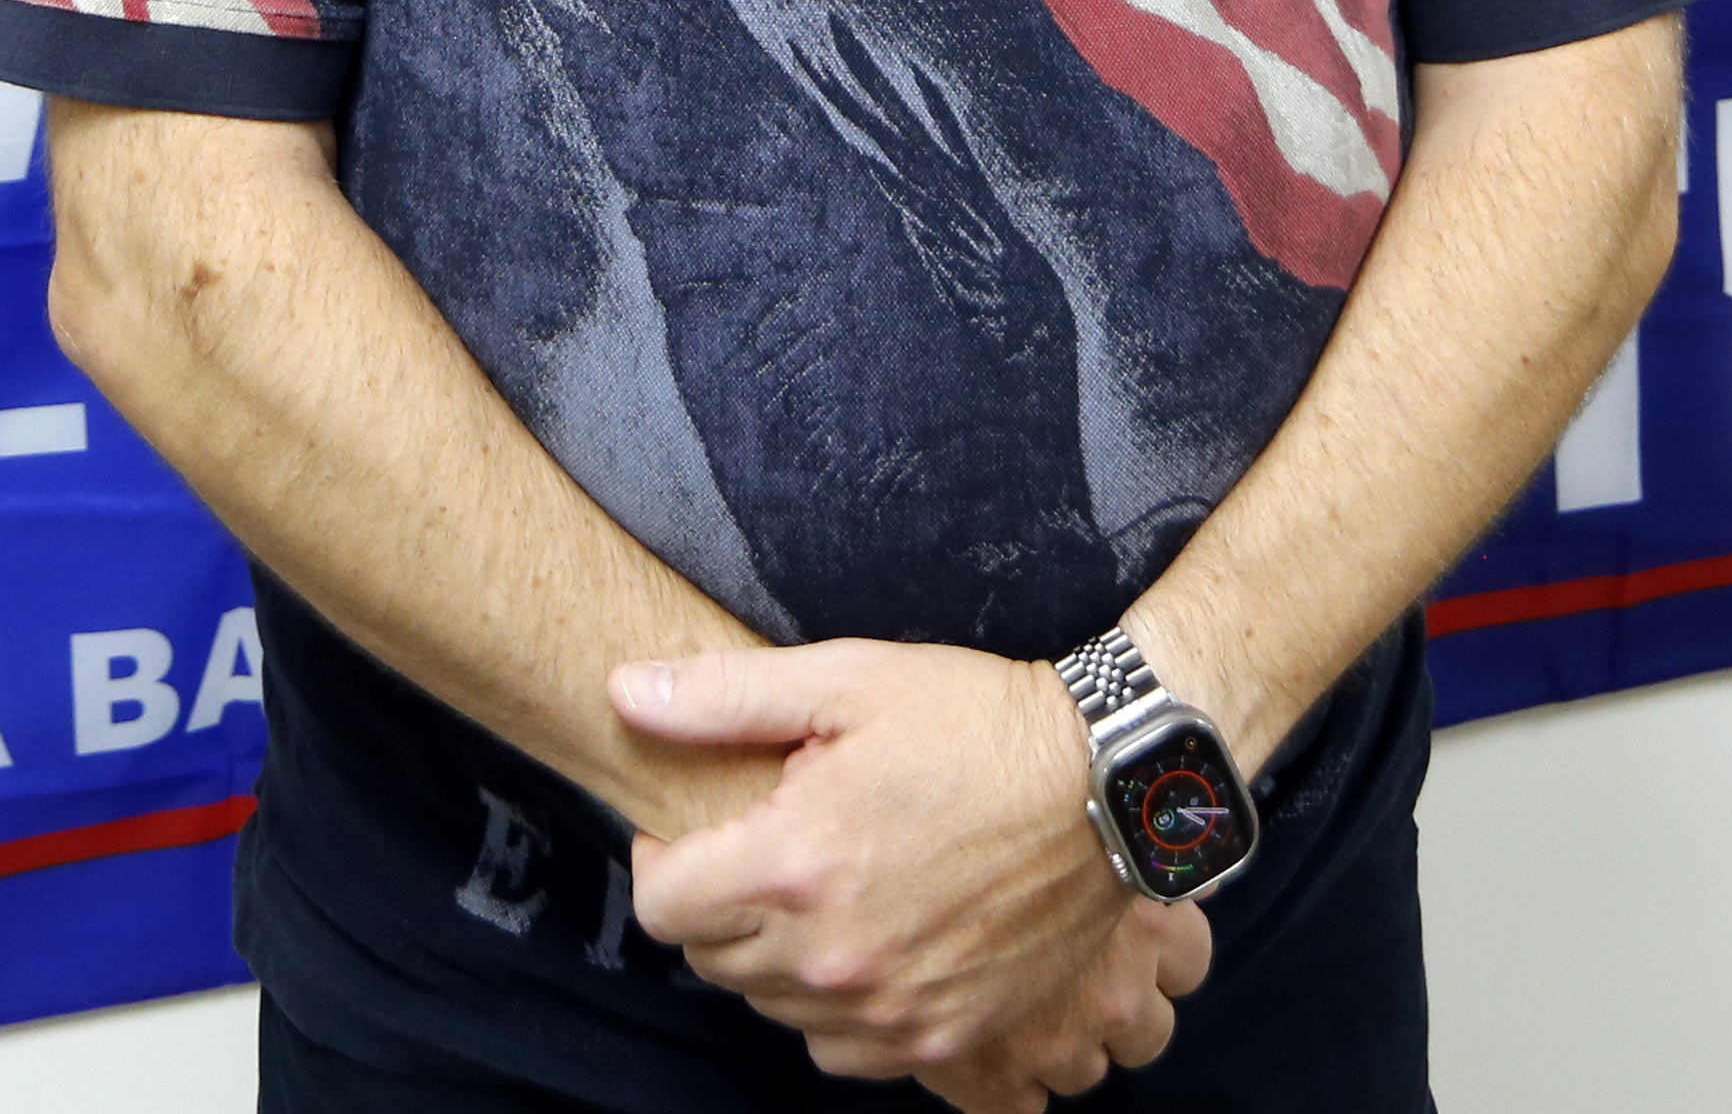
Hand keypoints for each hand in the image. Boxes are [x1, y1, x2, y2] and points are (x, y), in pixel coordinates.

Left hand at [614, 642, 1209, 1104]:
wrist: (1108, 788)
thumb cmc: (976, 723)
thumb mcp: (847, 680)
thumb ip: (723, 697)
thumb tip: (623, 692)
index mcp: (796, 867)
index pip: (662, 905)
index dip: (664, 860)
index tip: (695, 831)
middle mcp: (834, 957)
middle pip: (712, 960)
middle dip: (719, 904)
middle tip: (764, 850)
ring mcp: (892, 1010)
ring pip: (773, 1008)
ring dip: (774, 958)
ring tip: (818, 891)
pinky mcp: (944, 1039)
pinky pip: (842, 1051)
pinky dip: (833, 1009)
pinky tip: (861, 946)